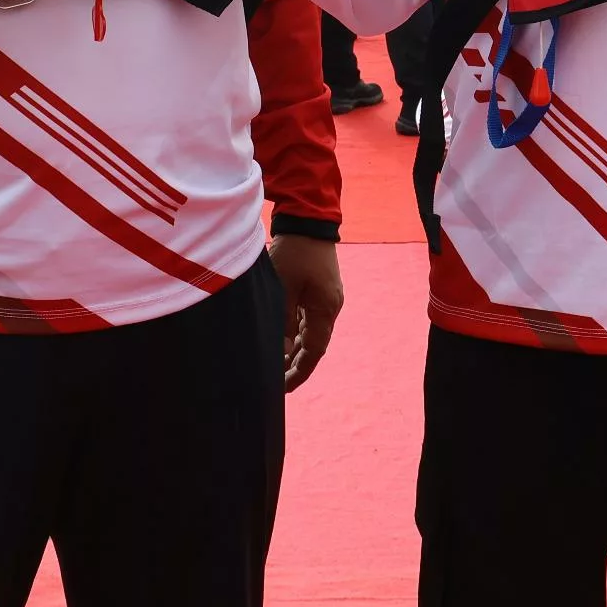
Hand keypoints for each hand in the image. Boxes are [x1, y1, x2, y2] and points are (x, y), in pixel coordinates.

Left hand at [269, 234, 342, 389]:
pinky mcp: (321, 288)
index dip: (299, 372)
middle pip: (314, 344)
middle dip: (295, 363)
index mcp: (325, 309)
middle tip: (275, 380)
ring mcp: (327, 297)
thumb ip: (281, 322)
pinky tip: (282, 337)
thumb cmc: (294, 253)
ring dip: (294, 348)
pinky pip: (309, 317)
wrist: (308, 218)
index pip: (313, 352)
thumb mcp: (283, 289)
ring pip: (310, 332)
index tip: (283, 388)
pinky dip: (296, 331)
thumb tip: (279, 352)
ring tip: (275, 363)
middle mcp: (331, 306)